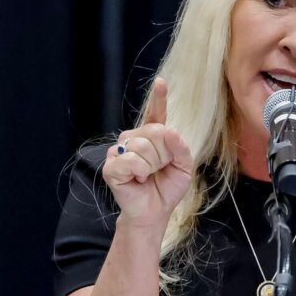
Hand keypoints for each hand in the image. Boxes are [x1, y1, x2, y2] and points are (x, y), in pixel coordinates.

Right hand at [102, 77, 193, 229]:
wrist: (154, 211)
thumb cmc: (166, 188)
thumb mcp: (184, 167)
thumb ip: (181, 149)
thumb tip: (171, 132)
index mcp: (152, 136)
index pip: (155, 113)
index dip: (158, 98)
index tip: (161, 83)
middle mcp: (133, 138)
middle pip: (154, 132)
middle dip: (163, 155)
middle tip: (158, 170)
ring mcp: (119, 150)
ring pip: (143, 146)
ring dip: (152, 165)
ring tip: (147, 176)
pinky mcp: (110, 165)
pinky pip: (130, 160)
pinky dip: (140, 171)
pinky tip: (138, 179)